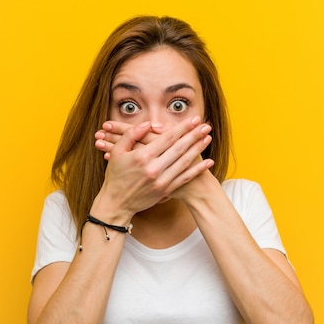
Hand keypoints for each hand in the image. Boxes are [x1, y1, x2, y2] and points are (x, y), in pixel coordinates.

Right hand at [93, 117, 213, 216]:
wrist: (116, 203)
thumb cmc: (115, 175)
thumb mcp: (117, 152)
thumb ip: (131, 135)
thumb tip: (148, 124)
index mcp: (142, 156)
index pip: (167, 138)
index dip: (182, 128)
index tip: (193, 119)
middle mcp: (154, 168)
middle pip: (179, 148)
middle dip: (194, 136)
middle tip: (206, 126)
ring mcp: (161, 181)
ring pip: (184, 162)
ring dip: (198, 149)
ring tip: (208, 138)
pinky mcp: (165, 190)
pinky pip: (185, 178)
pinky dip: (197, 170)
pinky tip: (208, 162)